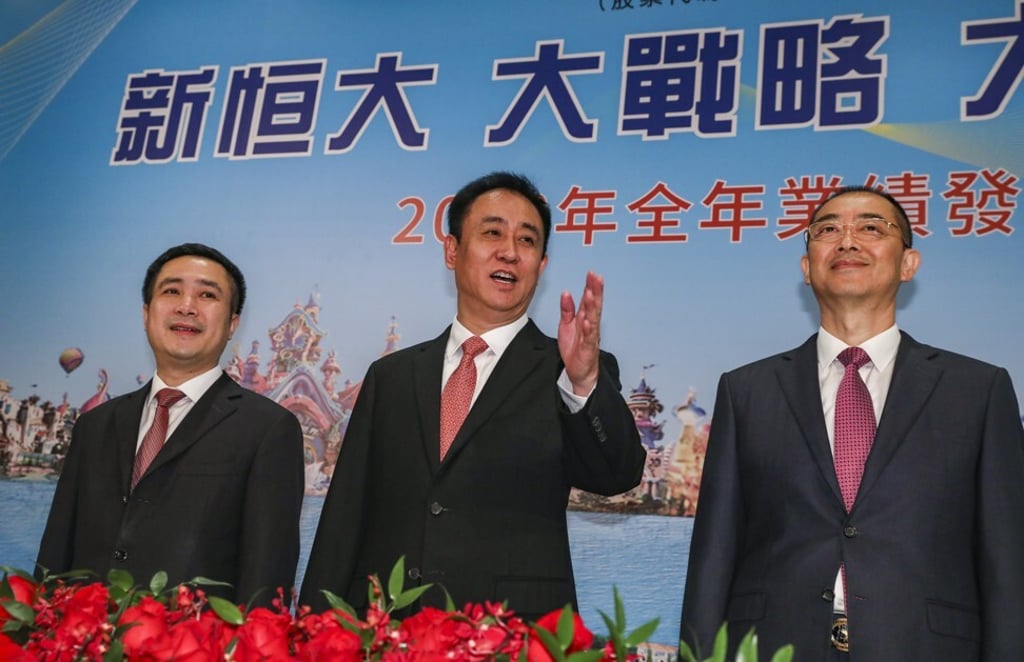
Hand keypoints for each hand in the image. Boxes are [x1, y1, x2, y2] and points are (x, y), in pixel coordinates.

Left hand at [558, 271, 602, 395]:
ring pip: (593, 318)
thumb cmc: (574, 347)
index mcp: (585, 318)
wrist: (578, 371)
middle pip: (594, 305)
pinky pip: (589, 337)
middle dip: (595, 290)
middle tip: (596, 277)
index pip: (589, 299)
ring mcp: (590, 336)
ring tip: (590, 293)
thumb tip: (566, 293)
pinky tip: (587, 321)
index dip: (590, 286)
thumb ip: (567, 310)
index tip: (591, 273)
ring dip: (592, 306)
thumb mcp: (566, 325)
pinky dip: (588, 329)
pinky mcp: (588, 348)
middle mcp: (590, 325)